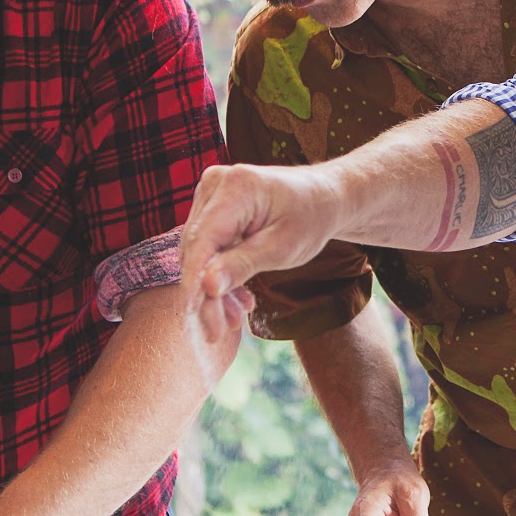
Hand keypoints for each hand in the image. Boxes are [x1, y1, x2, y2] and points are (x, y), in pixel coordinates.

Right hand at [180, 163, 343, 344]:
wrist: (322, 199)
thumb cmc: (310, 219)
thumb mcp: (282, 249)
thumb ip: (242, 265)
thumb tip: (206, 287)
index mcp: (237, 186)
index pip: (203, 240)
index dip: (194, 280)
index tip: (192, 315)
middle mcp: (216, 183)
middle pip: (197, 248)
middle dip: (206, 293)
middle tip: (217, 332)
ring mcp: (211, 193)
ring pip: (199, 251)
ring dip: (213, 288)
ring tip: (233, 320)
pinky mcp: (212, 206)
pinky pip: (207, 246)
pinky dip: (219, 274)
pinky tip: (238, 300)